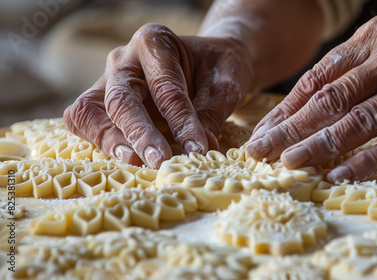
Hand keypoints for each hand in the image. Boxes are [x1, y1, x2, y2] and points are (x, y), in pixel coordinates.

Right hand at [64, 23, 252, 167]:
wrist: (206, 63)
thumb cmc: (215, 69)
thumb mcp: (225, 85)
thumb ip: (211, 115)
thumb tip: (200, 150)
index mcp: (154, 42)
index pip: (165, 86)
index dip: (181, 121)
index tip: (197, 149)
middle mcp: (124, 59)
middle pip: (121, 98)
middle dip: (139, 134)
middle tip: (159, 161)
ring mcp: (107, 81)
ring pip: (90, 110)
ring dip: (110, 141)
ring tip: (136, 163)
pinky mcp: (100, 103)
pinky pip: (86, 122)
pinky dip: (100, 142)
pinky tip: (125, 159)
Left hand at [246, 15, 376, 182]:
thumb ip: (348, 81)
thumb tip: (295, 117)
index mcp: (374, 39)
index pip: (318, 78)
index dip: (286, 109)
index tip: (261, 133)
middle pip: (331, 98)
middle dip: (290, 128)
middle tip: (260, 152)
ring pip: (358, 120)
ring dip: (319, 145)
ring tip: (290, 164)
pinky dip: (364, 161)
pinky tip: (337, 176)